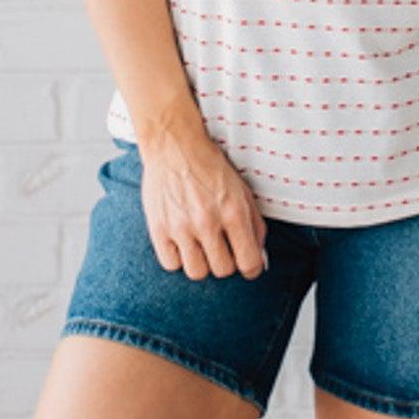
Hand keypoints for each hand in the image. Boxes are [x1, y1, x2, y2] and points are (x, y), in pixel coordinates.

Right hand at [138, 133, 269, 278]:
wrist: (174, 145)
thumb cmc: (210, 167)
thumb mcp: (242, 191)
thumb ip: (255, 226)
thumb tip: (260, 258)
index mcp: (233, 212)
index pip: (249, 262)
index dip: (251, 268)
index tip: (247, 265)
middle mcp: (207, 221)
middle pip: (223, 270)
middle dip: (226, 262)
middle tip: (222, 248)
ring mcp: (180, 227)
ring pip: (197, 272)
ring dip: (202, 263)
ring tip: (201, 246)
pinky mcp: (158, 228)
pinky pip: (171, 264)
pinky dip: (179, 259)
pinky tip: (183, 243)